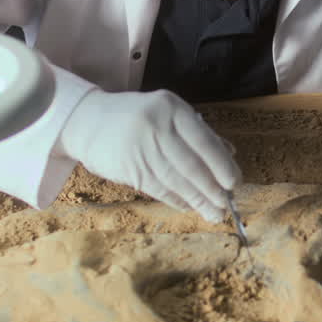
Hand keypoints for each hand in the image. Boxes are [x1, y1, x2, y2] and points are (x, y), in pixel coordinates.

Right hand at [57, 90, 240, 221]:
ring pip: (176, 181)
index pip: (203, 141)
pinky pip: (158, 188)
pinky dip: (176, 200)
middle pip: (191, 165)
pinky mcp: (128, 168)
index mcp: (171, 108)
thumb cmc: (138, 116)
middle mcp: (156, 126)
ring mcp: (140, 147)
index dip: (221, 165)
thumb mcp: (167, 112)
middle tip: (226, 205)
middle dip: (212, 189)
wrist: (87, 120)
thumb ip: (198, 132)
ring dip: (197, 200)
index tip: (234, 182)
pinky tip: (189, 207)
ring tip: (213, 213)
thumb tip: (230, 154)